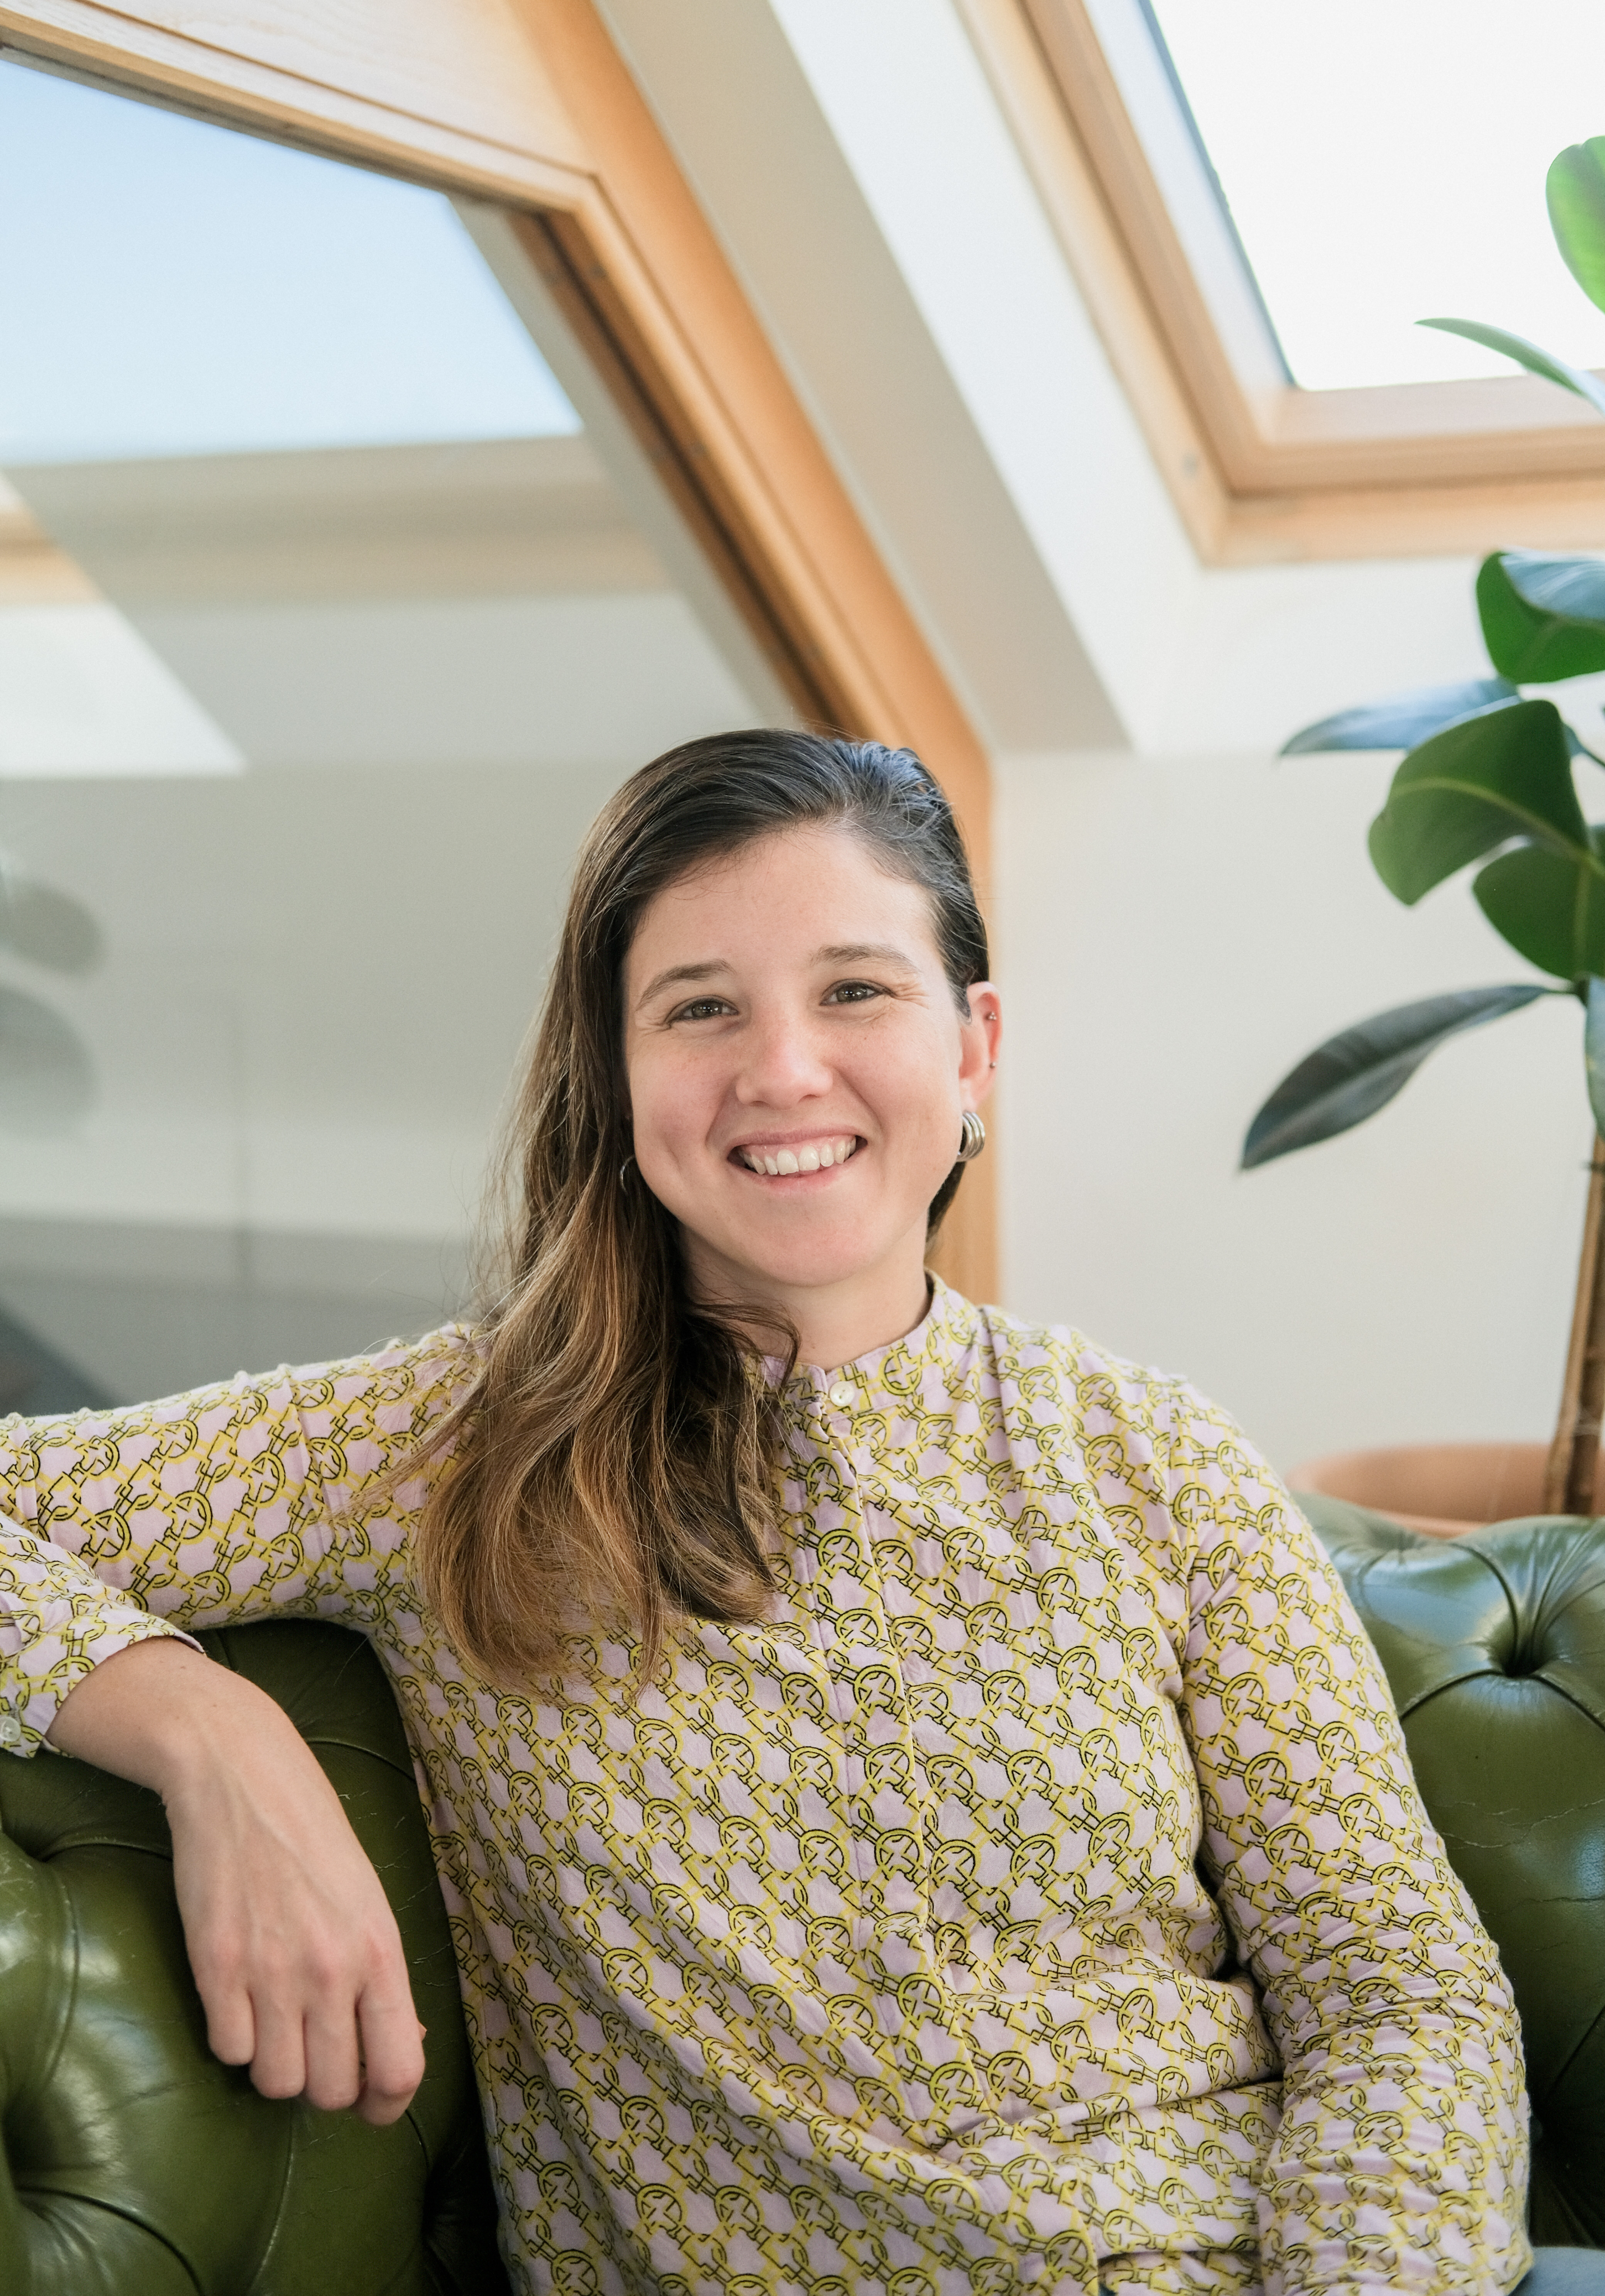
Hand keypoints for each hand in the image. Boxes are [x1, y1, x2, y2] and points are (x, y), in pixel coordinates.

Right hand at [48, 1639, 425, 2124]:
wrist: (243, 1777)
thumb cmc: (314, 1835)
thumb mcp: (369, 1899)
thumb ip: (382, 1976)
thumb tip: (401, 2047)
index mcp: (380, 1950)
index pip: (399, 2070)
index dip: (387, 2104)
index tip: (371, 2101)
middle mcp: (330, 1970)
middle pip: (332, 2091)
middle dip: (326, 2086)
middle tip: (316, 2052)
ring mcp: (270, 1971)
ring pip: (277, 2083)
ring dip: (276, 2065)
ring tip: (275, 2023)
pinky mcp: (215, 1967)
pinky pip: (226, 2052)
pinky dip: (232, 2039)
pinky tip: (238, 2000)